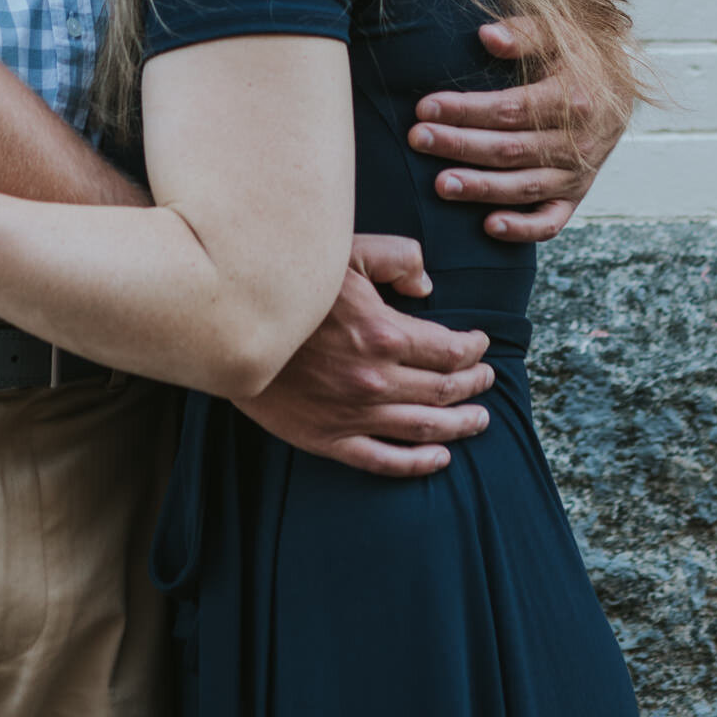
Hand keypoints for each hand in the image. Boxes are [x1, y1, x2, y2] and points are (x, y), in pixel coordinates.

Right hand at [232, 234, 493, 477]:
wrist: (230, 328)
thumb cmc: (292, 285)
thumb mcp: (347, 252)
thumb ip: (398, 258)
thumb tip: (427, 287)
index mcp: (385, 333)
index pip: (450, 350)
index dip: (474, 349)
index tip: (480, 344)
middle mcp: (375, 379)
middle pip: (444, 390)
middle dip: (474, 386)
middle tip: (486, 382)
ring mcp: (352, 414)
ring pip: (424, 428)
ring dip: (459, 425)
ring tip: (478, 420)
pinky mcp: (328, 438)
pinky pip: (383, 460)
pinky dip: (417, 464)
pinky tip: (438, 459)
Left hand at [408, 19, 627, 244]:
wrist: (619, 85)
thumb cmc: (578, 54)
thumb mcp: (559, 31)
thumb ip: (524, 33)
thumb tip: (487, 35)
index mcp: (574, 99)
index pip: (510, 109)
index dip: (466, 110)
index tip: (425, 107)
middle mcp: (578, 142)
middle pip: (511, 149)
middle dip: (460, 145)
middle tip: (418, 139)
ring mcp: (578, 174)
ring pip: (524, 187)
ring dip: (481, 188)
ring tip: (441, 184)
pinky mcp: (576, 196)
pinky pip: (551, 221)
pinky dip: (523, 229)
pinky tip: (488, 226)